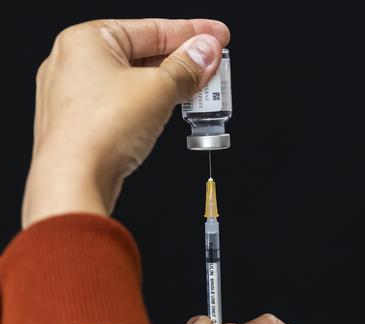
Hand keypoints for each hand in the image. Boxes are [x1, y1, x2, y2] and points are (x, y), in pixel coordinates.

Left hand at [23, 18, 229, 227]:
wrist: (74, 179)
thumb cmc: (99, 130)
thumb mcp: (158, 89)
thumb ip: (187, 68)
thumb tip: (205, 52)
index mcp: (86, 40)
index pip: (151, 28)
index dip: (191, 32)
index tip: (216, 35)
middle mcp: (74, 63)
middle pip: (142, 54)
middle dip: (182, 61)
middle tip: (212, 65)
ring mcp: (75, 95)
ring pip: (133, 81)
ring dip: (169, 85)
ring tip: (199, 90)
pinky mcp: (81, 123)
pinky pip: (124, 104)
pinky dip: (150, 104)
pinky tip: (170, 109)